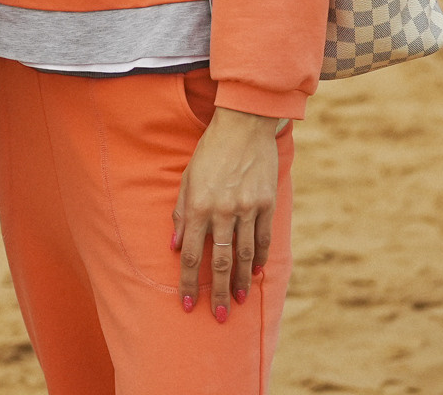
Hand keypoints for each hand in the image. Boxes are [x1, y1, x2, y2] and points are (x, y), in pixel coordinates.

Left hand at [171, 107, 281, 320]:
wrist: (244, 126)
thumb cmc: (210, 151)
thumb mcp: (187, 178)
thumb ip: (181, 212)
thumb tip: (175, 246)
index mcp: (198, 206)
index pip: (192, 254)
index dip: (189, 282)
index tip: (188, 304)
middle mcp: (222, 211)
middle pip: (220, 261)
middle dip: (218, 292)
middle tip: (219, 316)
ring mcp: (247, 208)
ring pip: (244, 254)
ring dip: (241, 281)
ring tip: (239, 301)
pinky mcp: (266, 202)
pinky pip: (263, 237)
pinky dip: (260, 256)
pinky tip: (256, 272)